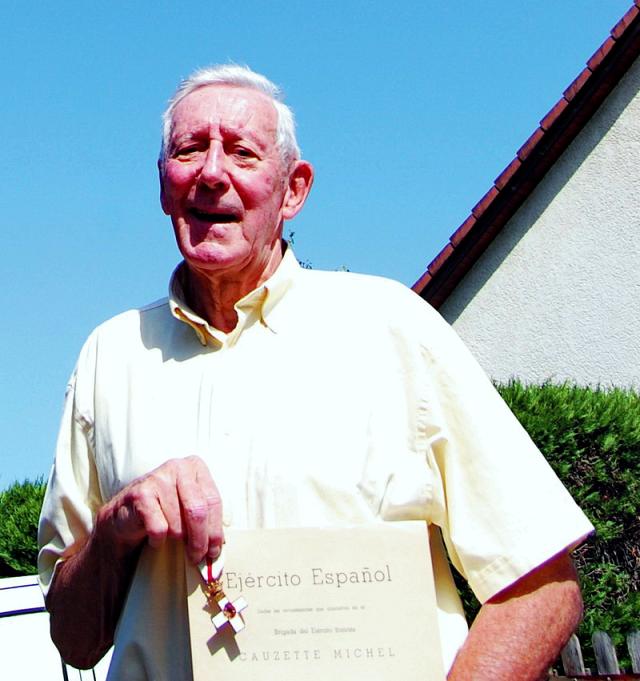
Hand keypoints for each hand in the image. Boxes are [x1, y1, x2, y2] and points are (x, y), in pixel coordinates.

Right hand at [96, 455, 222, 563]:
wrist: (126, 513)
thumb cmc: (165, 509)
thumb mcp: (190, 505)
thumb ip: (207, 518)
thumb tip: (218, 548)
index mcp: (195, 466)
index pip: (213, 501)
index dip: (215, 530)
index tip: (214, 550)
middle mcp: (178, 467)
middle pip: (197, 511)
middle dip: (199, 540)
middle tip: (197, 558)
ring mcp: (158, 478)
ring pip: (178, 523)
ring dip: (176, 538)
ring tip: (171, 536)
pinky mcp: (140, 494)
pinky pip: (159, 529)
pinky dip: (158, 540)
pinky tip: (155, 536)